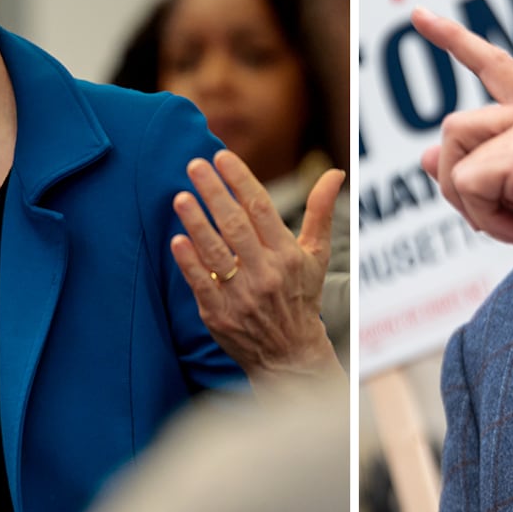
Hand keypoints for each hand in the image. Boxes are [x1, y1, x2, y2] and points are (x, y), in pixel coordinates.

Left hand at [171, 149, 347, 395]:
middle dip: (214, 192)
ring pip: (216, 251)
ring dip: (196, 222)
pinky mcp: (219, 314)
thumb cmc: (301, 297)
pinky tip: (177, 239)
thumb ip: (320, 211)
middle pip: (235, 225)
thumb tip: (335, 172)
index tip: (222, 156)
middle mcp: (266, 273)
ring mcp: (241, 295)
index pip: (262, 208)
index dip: (241, 180)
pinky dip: (189, 261)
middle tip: (194, 165)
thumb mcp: (316, 255)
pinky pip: (201, 283)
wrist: (289, 355)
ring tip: (181, 197)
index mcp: (287, 255)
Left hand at [412, 7, 512, 316]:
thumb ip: (478, 176)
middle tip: (500, 219)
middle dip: (457, 183)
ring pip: (455, 156)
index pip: (495, 67)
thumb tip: (426, 155)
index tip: (420, 16)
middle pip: (455, 128)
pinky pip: (468, 184)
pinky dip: (487, 219)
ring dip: (473, 204)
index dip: (454, 41)